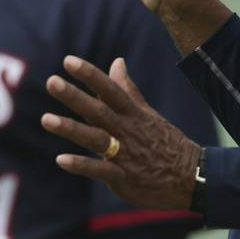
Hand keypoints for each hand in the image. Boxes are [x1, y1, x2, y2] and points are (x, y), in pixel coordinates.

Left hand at [42, 55, 201, 209]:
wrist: (193, 177)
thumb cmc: (165, 142)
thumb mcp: (148, 114)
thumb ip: (128, 89)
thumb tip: (117, 61)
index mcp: (133, 114)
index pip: (110, 90)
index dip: (90, 75)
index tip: (68, 61)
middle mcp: (127, 131)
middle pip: (98, 111)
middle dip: (75, 97)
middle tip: (51, 82)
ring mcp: (125, 154)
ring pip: (95, 139)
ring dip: (71, 129)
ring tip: (46, 119)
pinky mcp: (124, 178)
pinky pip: (100, 170)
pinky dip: (81, 165)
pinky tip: (61, 159)